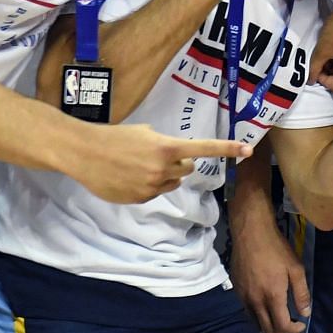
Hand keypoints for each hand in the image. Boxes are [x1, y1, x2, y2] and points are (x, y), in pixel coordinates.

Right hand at [67, 124, 250, 202]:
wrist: (85, 153)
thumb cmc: (114, 137)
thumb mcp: (144, 133)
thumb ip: (164, 145)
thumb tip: (175, 157)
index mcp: (167, 148)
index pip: (204, 149)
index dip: (227, 148)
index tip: (248, 149)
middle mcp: (163, 169)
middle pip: (188, 169)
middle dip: (180, 163)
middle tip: (160, 155)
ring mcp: (152, 186)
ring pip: (173, 183)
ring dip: (165, 175)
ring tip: (140, 166)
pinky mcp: (140, 199)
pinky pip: (156, 193)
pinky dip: (149, 186)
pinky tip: (130, 177)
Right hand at [229, 214, 309, 332]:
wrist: (250, 233)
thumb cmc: (276, 248)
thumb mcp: (296, 268)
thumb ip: (301, 293)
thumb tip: (305, 313)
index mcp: (272, 296)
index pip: (282, 326)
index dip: (294, 330)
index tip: (301, 325)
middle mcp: (255, 301)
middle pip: (267, 329)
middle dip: (282, 332)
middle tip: (291, 324)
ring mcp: (243, 297)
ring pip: (255, 323)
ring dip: (268, 326)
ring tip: (279, 319)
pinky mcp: (236, 291)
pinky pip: (247, 312)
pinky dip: (258, 317)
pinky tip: (265, 307)